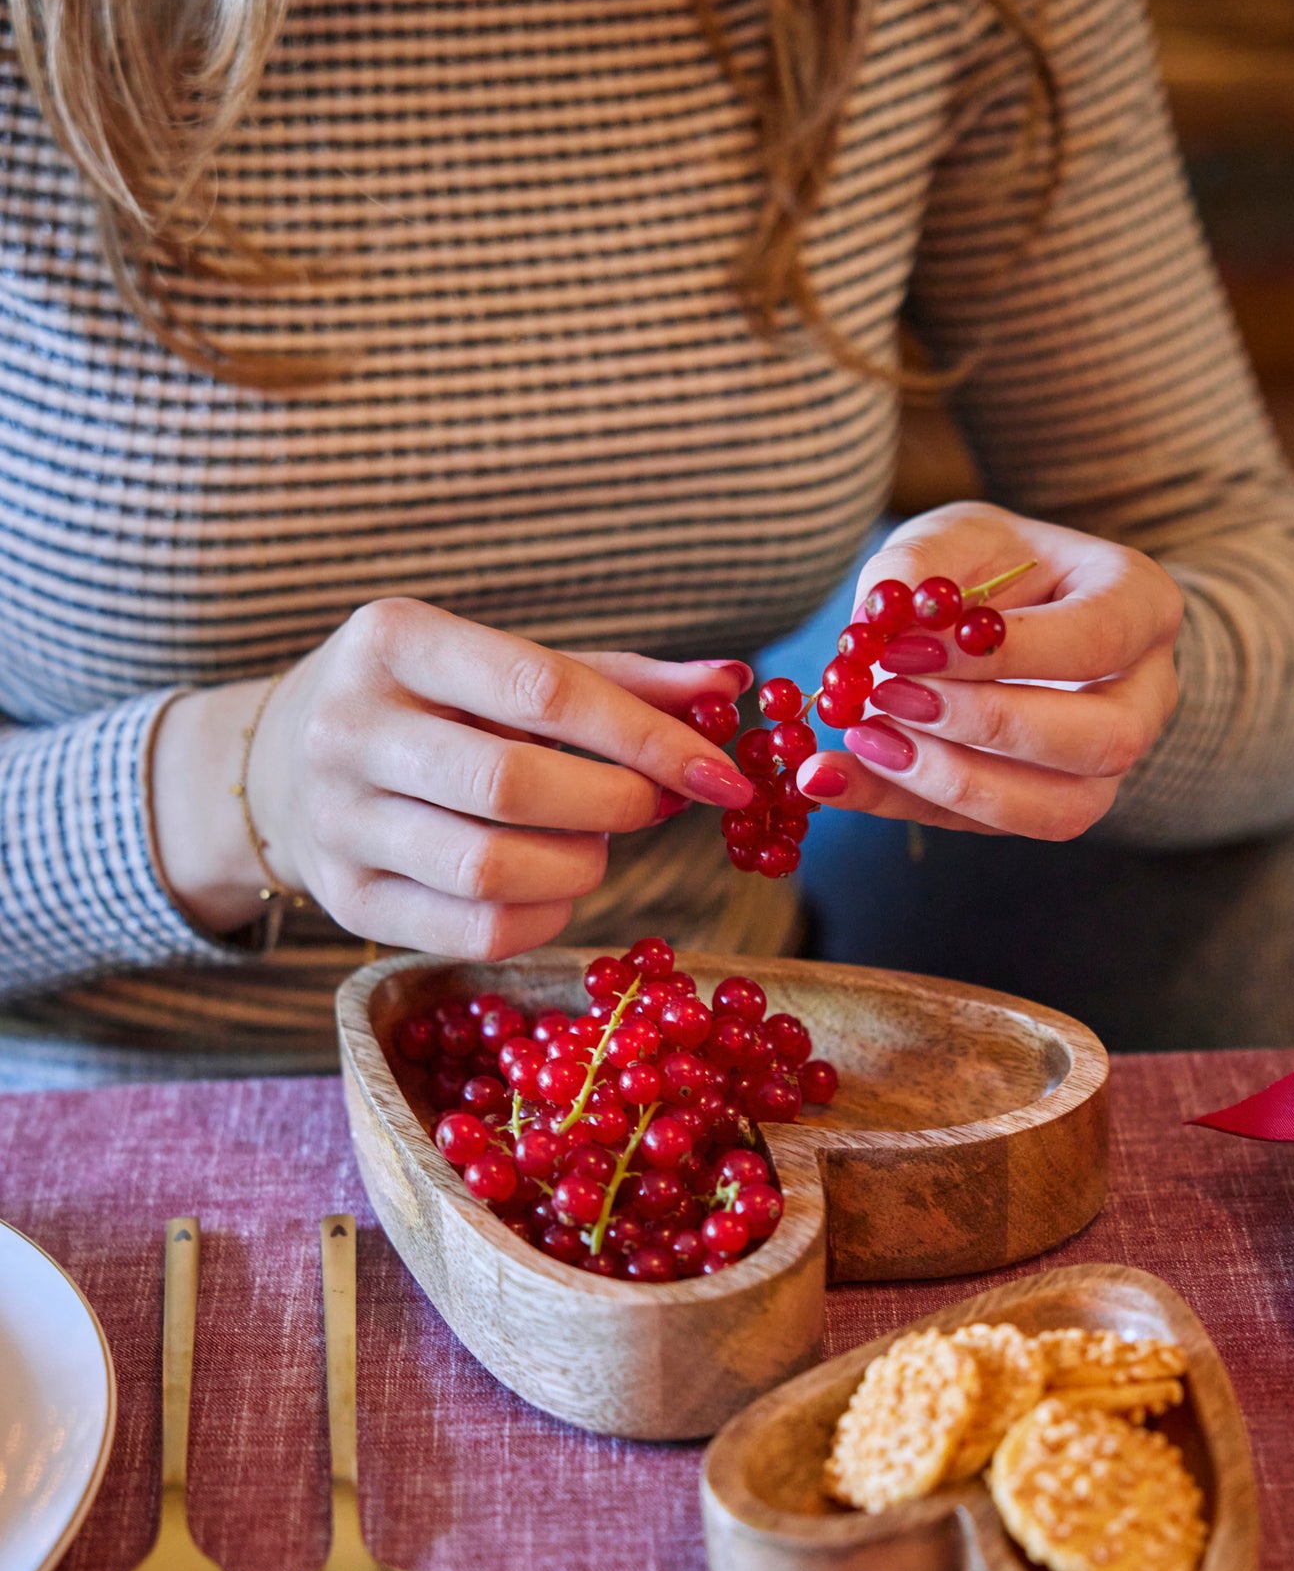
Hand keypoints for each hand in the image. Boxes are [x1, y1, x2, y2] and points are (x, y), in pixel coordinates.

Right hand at [152, 597, 755, 953]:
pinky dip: (545, 920)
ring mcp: (338, 820)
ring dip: (579, 867)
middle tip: (648, 806)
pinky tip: (553, 889)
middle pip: (512, 786)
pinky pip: (475, 932)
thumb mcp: (504, 669)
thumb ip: (619, 681)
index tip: (723, 775)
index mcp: (395, 639)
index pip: (543, 691)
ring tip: (590, 843)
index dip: (647, 738)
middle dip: (613, 806)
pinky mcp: (346, 899)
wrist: (283, 763)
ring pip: (493, 871)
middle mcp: (349, 726)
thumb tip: (733, 686)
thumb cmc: (432, 707)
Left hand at [797, 502, 1182, 838]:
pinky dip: (903, 804)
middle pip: (1101, 740)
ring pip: (1060, 810)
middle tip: (890, 696)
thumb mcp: (951, 538)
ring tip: (864, 738)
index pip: (1096, 640)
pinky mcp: (1045, 808)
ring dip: (951, 782)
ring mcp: (1106, 767)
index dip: (1004, 653)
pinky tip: (835, 775)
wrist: (999, 615)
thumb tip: (874, 626)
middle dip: (986, 726)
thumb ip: (914, 570)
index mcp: (1141, 607)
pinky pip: (986, 828)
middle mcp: (1144, 697)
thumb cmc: (987, 567)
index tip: (909, 647)